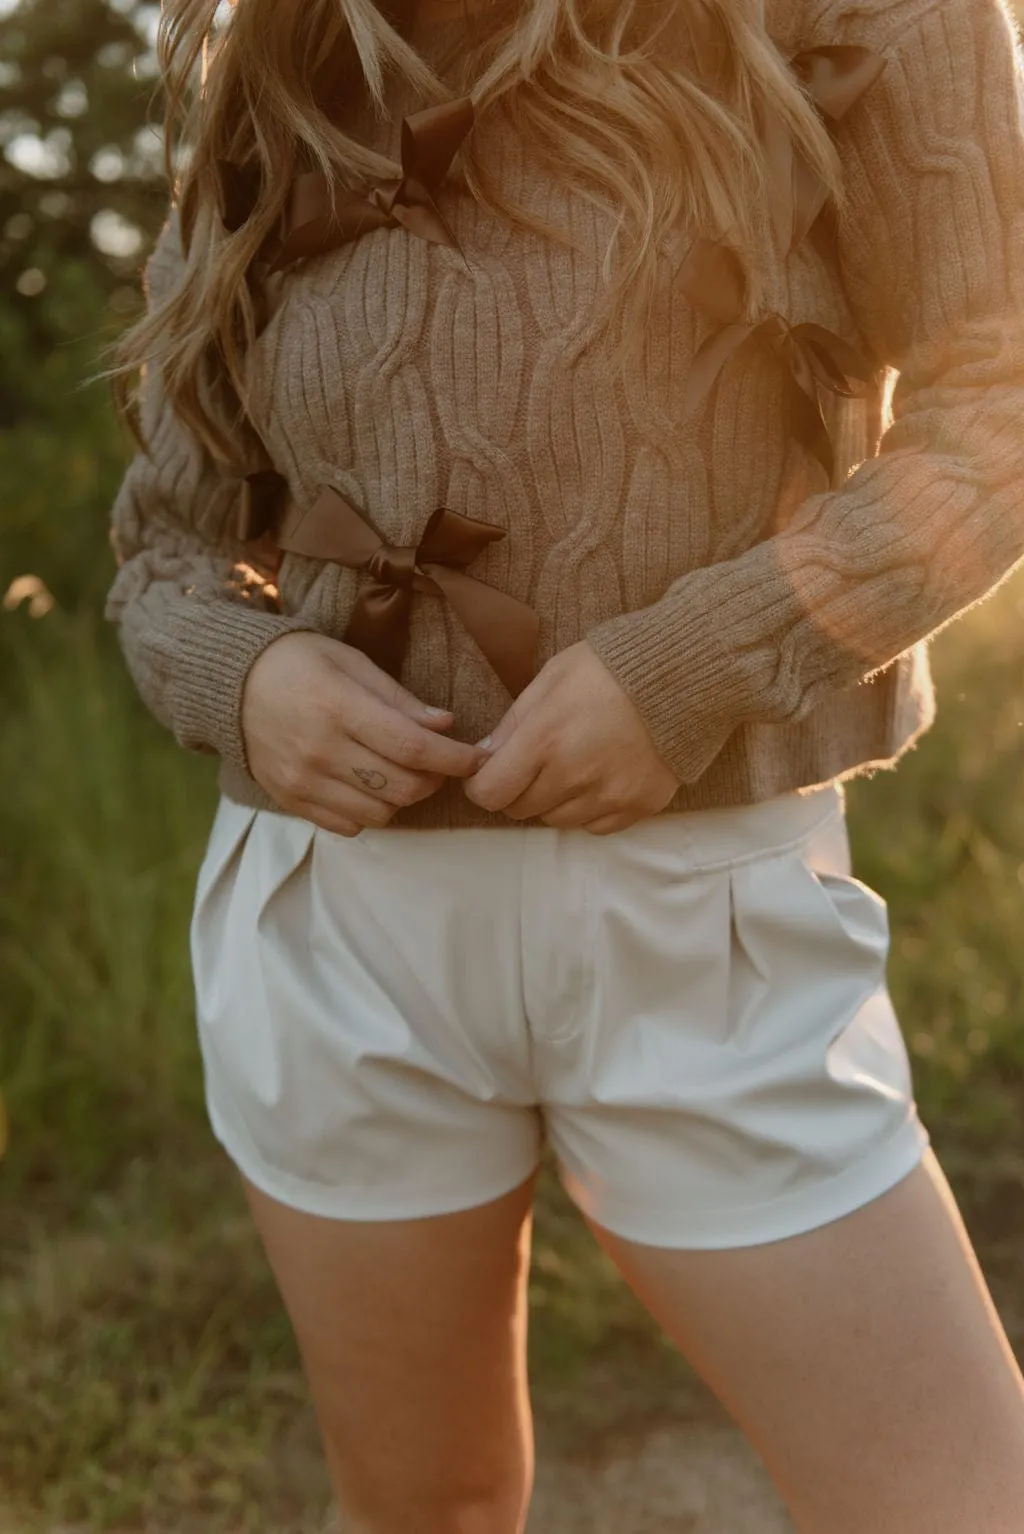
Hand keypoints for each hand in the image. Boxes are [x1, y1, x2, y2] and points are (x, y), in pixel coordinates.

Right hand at [241, 632, 488, 834]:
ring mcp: (303, 781)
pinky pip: (350, 825)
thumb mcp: (351, 663)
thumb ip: (399, 699)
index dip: (455, 758)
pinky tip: (369, 785)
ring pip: (381, 812)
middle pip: (403, 787)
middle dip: (436, 779)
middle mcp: (320, 750)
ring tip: (402, 771)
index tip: (477, 758)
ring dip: (404, 796)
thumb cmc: (300, 663)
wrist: (232, 684)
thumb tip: (446, 726)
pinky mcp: (291, 801)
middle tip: (440, 762)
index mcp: (338, 707)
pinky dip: (371, 811)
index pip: (412, 748)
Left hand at [462, 640, 679, 833]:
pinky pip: (595, 826)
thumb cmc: (609, 667)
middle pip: (520, 810)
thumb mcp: (551, 678)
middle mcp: (572, 776)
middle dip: (517, 789)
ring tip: (573, 766)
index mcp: (544, 740)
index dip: (482, 785)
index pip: (489, 793)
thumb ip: (513, 722)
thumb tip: (484, 756)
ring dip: (554, 800)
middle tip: (535, 763)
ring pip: (556, 820)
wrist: (682, 675)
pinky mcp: (637, 807)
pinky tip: (600, 778)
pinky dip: (589, 809)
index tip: (490, 772)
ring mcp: (607, 796)